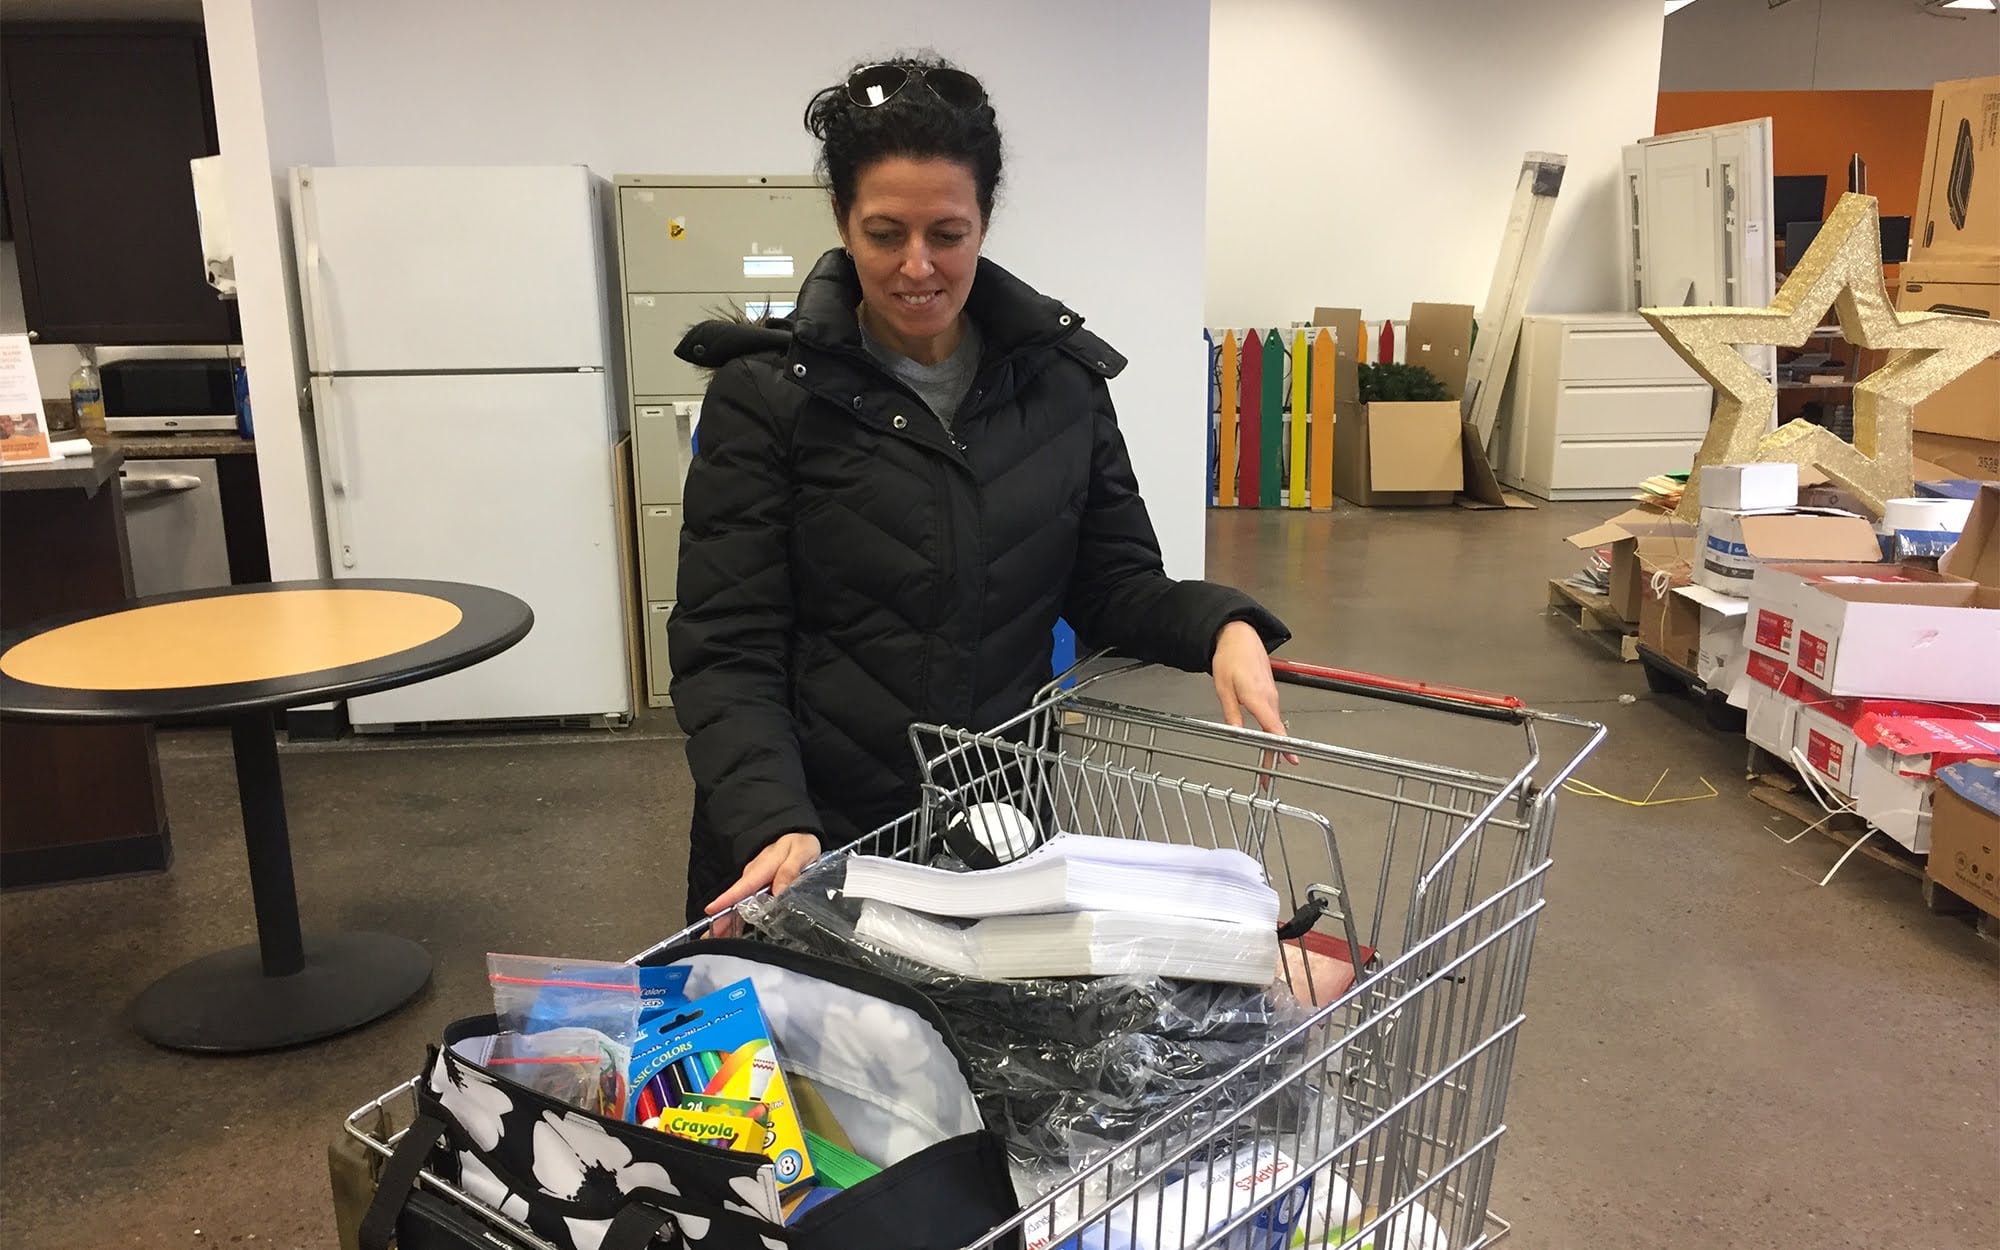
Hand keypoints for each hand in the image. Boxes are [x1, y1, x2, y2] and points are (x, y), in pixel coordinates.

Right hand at [704, 832, 820, 937]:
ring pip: (738, 905)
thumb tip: (779, 890)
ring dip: (727, 922)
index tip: (712, 910)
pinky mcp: (757, 888)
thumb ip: (790, 870)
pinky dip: (737, 919)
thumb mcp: (801, 852)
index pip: (743, 886)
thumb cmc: (799, 844)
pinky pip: (745, 905)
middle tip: (710, 936)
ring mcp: (754, 883)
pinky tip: (732, 934)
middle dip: (721, 918)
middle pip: (735, 900)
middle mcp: (754, 876)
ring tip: (716, 940)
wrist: (798, 836)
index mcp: (763, 867)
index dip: (728, 899)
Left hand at [1211, 621, 1297, 764]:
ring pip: (1275, 725)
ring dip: (1274, 745)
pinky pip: (1273, 716)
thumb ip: (1231, 714)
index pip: (1274, 726)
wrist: (1240, 637)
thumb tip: (1236, 733)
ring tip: (1268, 765)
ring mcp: (1272, 696)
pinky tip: (1269, 741)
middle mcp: (1270, 698)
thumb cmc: (1230, 659)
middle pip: (1276, 732)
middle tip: (1268, 776)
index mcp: (1258, 697)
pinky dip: (1272, 731)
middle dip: (1275, 755)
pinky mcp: (1270, 693)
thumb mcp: (1223, 688)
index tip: (1291, 759)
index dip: (1283, 745)